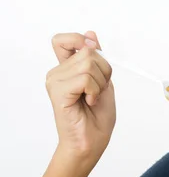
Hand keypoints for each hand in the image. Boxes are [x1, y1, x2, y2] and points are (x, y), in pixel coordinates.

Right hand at [45, 31, 115, 161]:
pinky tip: (89, 102)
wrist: (92, 142)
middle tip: (99, 90)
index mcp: (66, 68)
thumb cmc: (97, 116)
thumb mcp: (104, 80)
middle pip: (88, 51)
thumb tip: (91, 34)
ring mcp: (55, 81)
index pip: (64, 40)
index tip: (94, 57)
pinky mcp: (58, 92)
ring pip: (89, 64)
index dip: (81, 41)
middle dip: (104, 71)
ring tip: (93, 98)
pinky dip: (95, 91)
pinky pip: (86, 79)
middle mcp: (57, 72)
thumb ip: (97, 58)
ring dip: (100, 83)